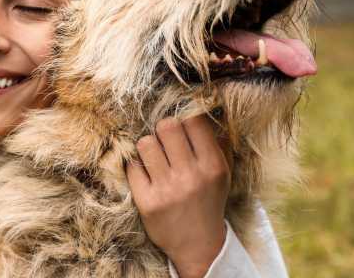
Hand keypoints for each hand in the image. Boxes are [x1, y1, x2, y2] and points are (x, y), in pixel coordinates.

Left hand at [126, 115, 230, 277]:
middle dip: (163, 129)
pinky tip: (145, 173)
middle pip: (167, 126)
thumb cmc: (208, 200)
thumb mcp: (221, 173)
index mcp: (213, 166)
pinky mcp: (147, 202)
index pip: (193, 121)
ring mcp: (168, 190)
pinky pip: (132, 166)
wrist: (199, 246)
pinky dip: (136, 166)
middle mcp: (191, 176)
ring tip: (155, 158)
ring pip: (145, 142)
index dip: (184, 117)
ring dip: (148, 146)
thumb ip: (213, 142)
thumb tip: (199, 106)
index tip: (181, 124)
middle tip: (165, 140)